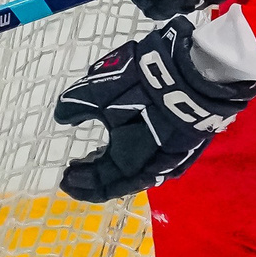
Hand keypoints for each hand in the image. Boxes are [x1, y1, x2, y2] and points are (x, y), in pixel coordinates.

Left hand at [53, 18, 255, 202]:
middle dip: (95, 177)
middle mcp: (152, 169)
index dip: (79, 184)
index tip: (64, 178)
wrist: (194, 72)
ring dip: (115, 166)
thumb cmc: (141, 86)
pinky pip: (154, 159)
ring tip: (97, 155)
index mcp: (128, 163)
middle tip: (77, 169)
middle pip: (119, 182)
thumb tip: (62, 117)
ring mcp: (173, 158)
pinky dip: (135, 156)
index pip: (100, 184)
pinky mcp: (184, 143)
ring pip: (138, 171)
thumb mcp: (96, 90)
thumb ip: (74, 106)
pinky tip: (125, 144)